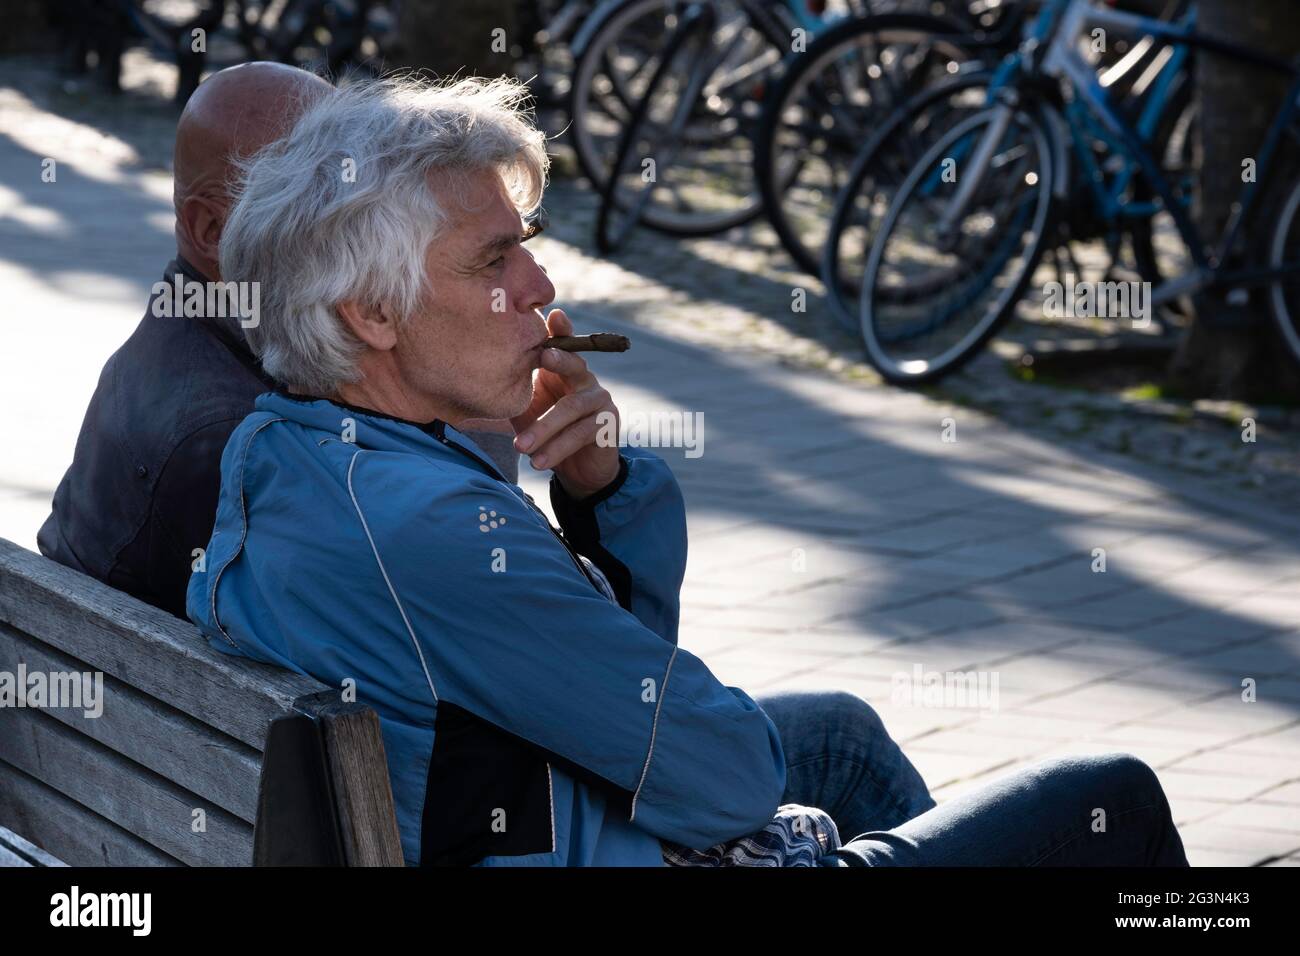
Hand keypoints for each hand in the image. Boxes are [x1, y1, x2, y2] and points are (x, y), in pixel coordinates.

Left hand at [510, 308, 620, 499]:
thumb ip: (512, 397)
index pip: (563, 345)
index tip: (554, 314)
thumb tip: (472, 395)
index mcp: (562, 372)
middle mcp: (585, 380)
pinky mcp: (607, 425)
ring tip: (521, 447)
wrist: (577, 471)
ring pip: (572, 408)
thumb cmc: (546, 434)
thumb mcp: (526, 413)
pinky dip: (557, 448)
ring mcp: (600, 401)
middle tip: (544, 357)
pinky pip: (580, 434)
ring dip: (544, 429)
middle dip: (559, 360)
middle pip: (575, 365)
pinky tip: (539, 461)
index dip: (561, 329)